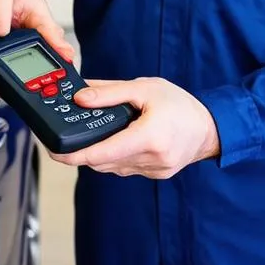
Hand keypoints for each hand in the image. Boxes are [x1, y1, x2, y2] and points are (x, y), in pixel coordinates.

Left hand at [49, 77, 219, 177]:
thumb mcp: (145, 89)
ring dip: (99, 154)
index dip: (74, 154)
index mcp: (149, 137)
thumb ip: (110, 93)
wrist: (210, 128)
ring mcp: (153, 171)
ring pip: (112, 167)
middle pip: (102, 161)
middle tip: (66, 138)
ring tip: (95, 135)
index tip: (55, 151)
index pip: (102, 152)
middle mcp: (151, 159)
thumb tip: (80, 98)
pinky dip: (115, 156)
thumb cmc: (181, 105)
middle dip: (83, 151)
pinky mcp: (154, 175)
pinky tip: (118, 141)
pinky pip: (125, 168)